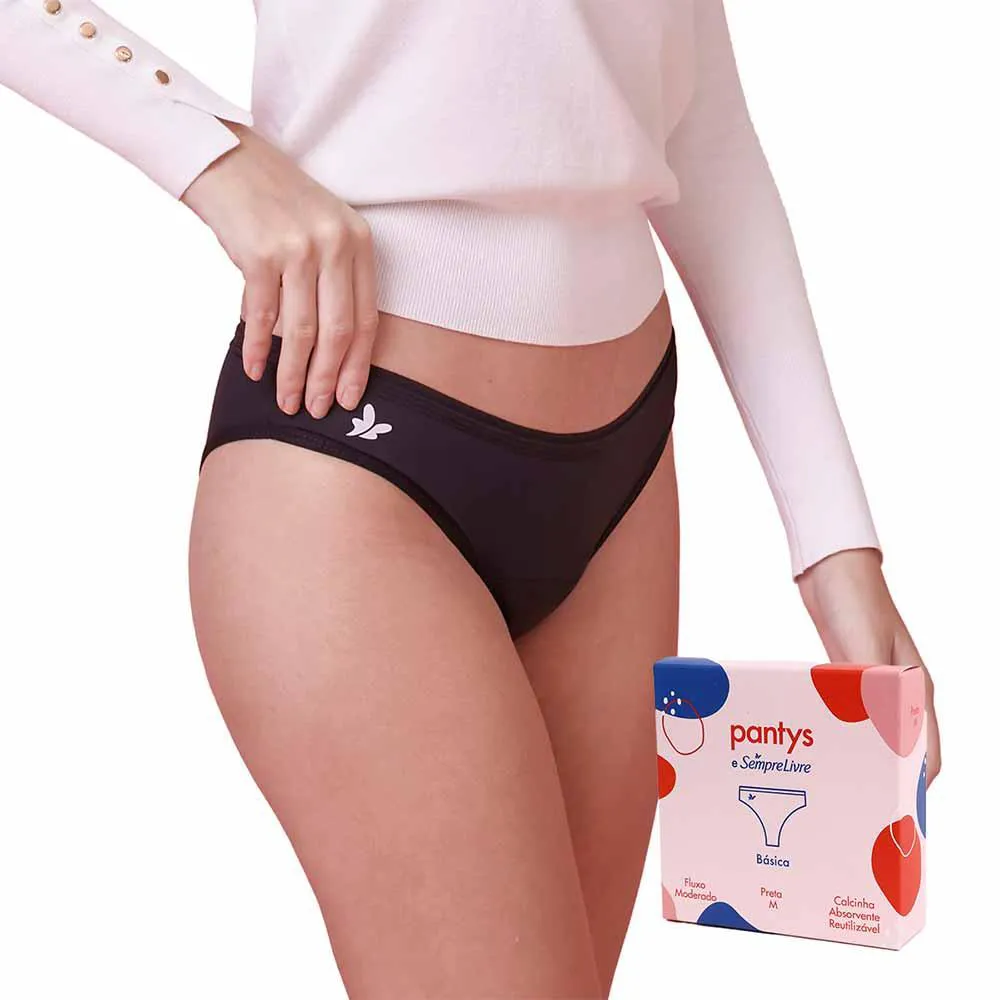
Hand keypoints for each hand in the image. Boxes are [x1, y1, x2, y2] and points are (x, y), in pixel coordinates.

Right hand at [180, 122, 378, 417]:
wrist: (221, 155)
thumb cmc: (272, 200)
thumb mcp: (319, 229)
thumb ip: (331, 278)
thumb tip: (329, 349)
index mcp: (357, 241)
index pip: (367, 318)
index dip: (359, 365)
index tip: (352, 397)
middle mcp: (334, 243)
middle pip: (339, 331)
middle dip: (328, 379)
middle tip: (318, 410)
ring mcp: (298, 247)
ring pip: (302, 330)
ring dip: (292, 374)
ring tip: (286, 402)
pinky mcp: (260, 251)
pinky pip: (262, 315)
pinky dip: (258, 348)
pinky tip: (253, 370)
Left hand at [796, 547, 940, 786]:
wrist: (832, 567)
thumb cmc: (855, 602)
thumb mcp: (864, 650)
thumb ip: (872, 693)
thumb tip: (881, 740)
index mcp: (916, 689)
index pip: (926, 752)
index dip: (914, 785)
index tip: (894, 812)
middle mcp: (900, 689)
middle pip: (898, 745)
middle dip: (881, 775)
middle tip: (855, 803)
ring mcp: (874, 680)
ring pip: (871, 728)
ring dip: (857, 751)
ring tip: (834, 778)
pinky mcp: (849, 671)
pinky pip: (848, 709)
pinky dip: (838, 726)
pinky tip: (817, 740)